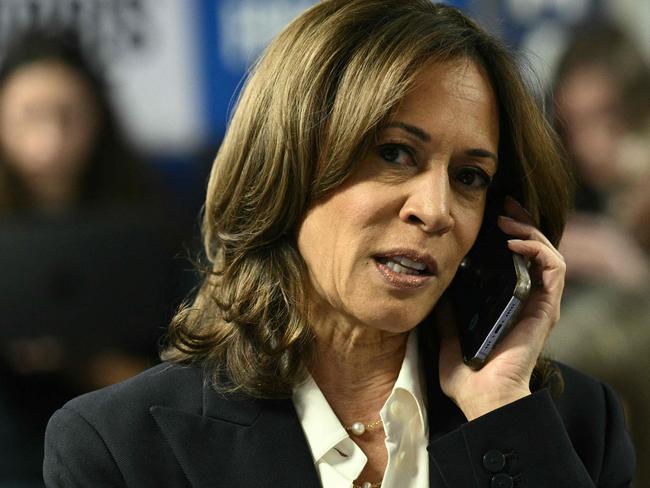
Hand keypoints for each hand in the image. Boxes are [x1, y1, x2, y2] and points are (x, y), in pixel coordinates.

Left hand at [436, 197, 565, 419]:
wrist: (481, 399)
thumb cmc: (466, 377)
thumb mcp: (448, 335)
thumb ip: (447, 313)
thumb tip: (437, 287)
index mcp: (506, 305)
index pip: (514, 260)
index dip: (507, 233)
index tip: (491, 213)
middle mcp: (527, 301)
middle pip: (533, 251)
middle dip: (520, 222)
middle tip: (503, 205)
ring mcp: (539, 304)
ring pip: (548, 253)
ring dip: (530, 231)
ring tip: (506, 220)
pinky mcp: (547, 310)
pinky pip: (554, 270)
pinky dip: (538, 249)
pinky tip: (513, 242)